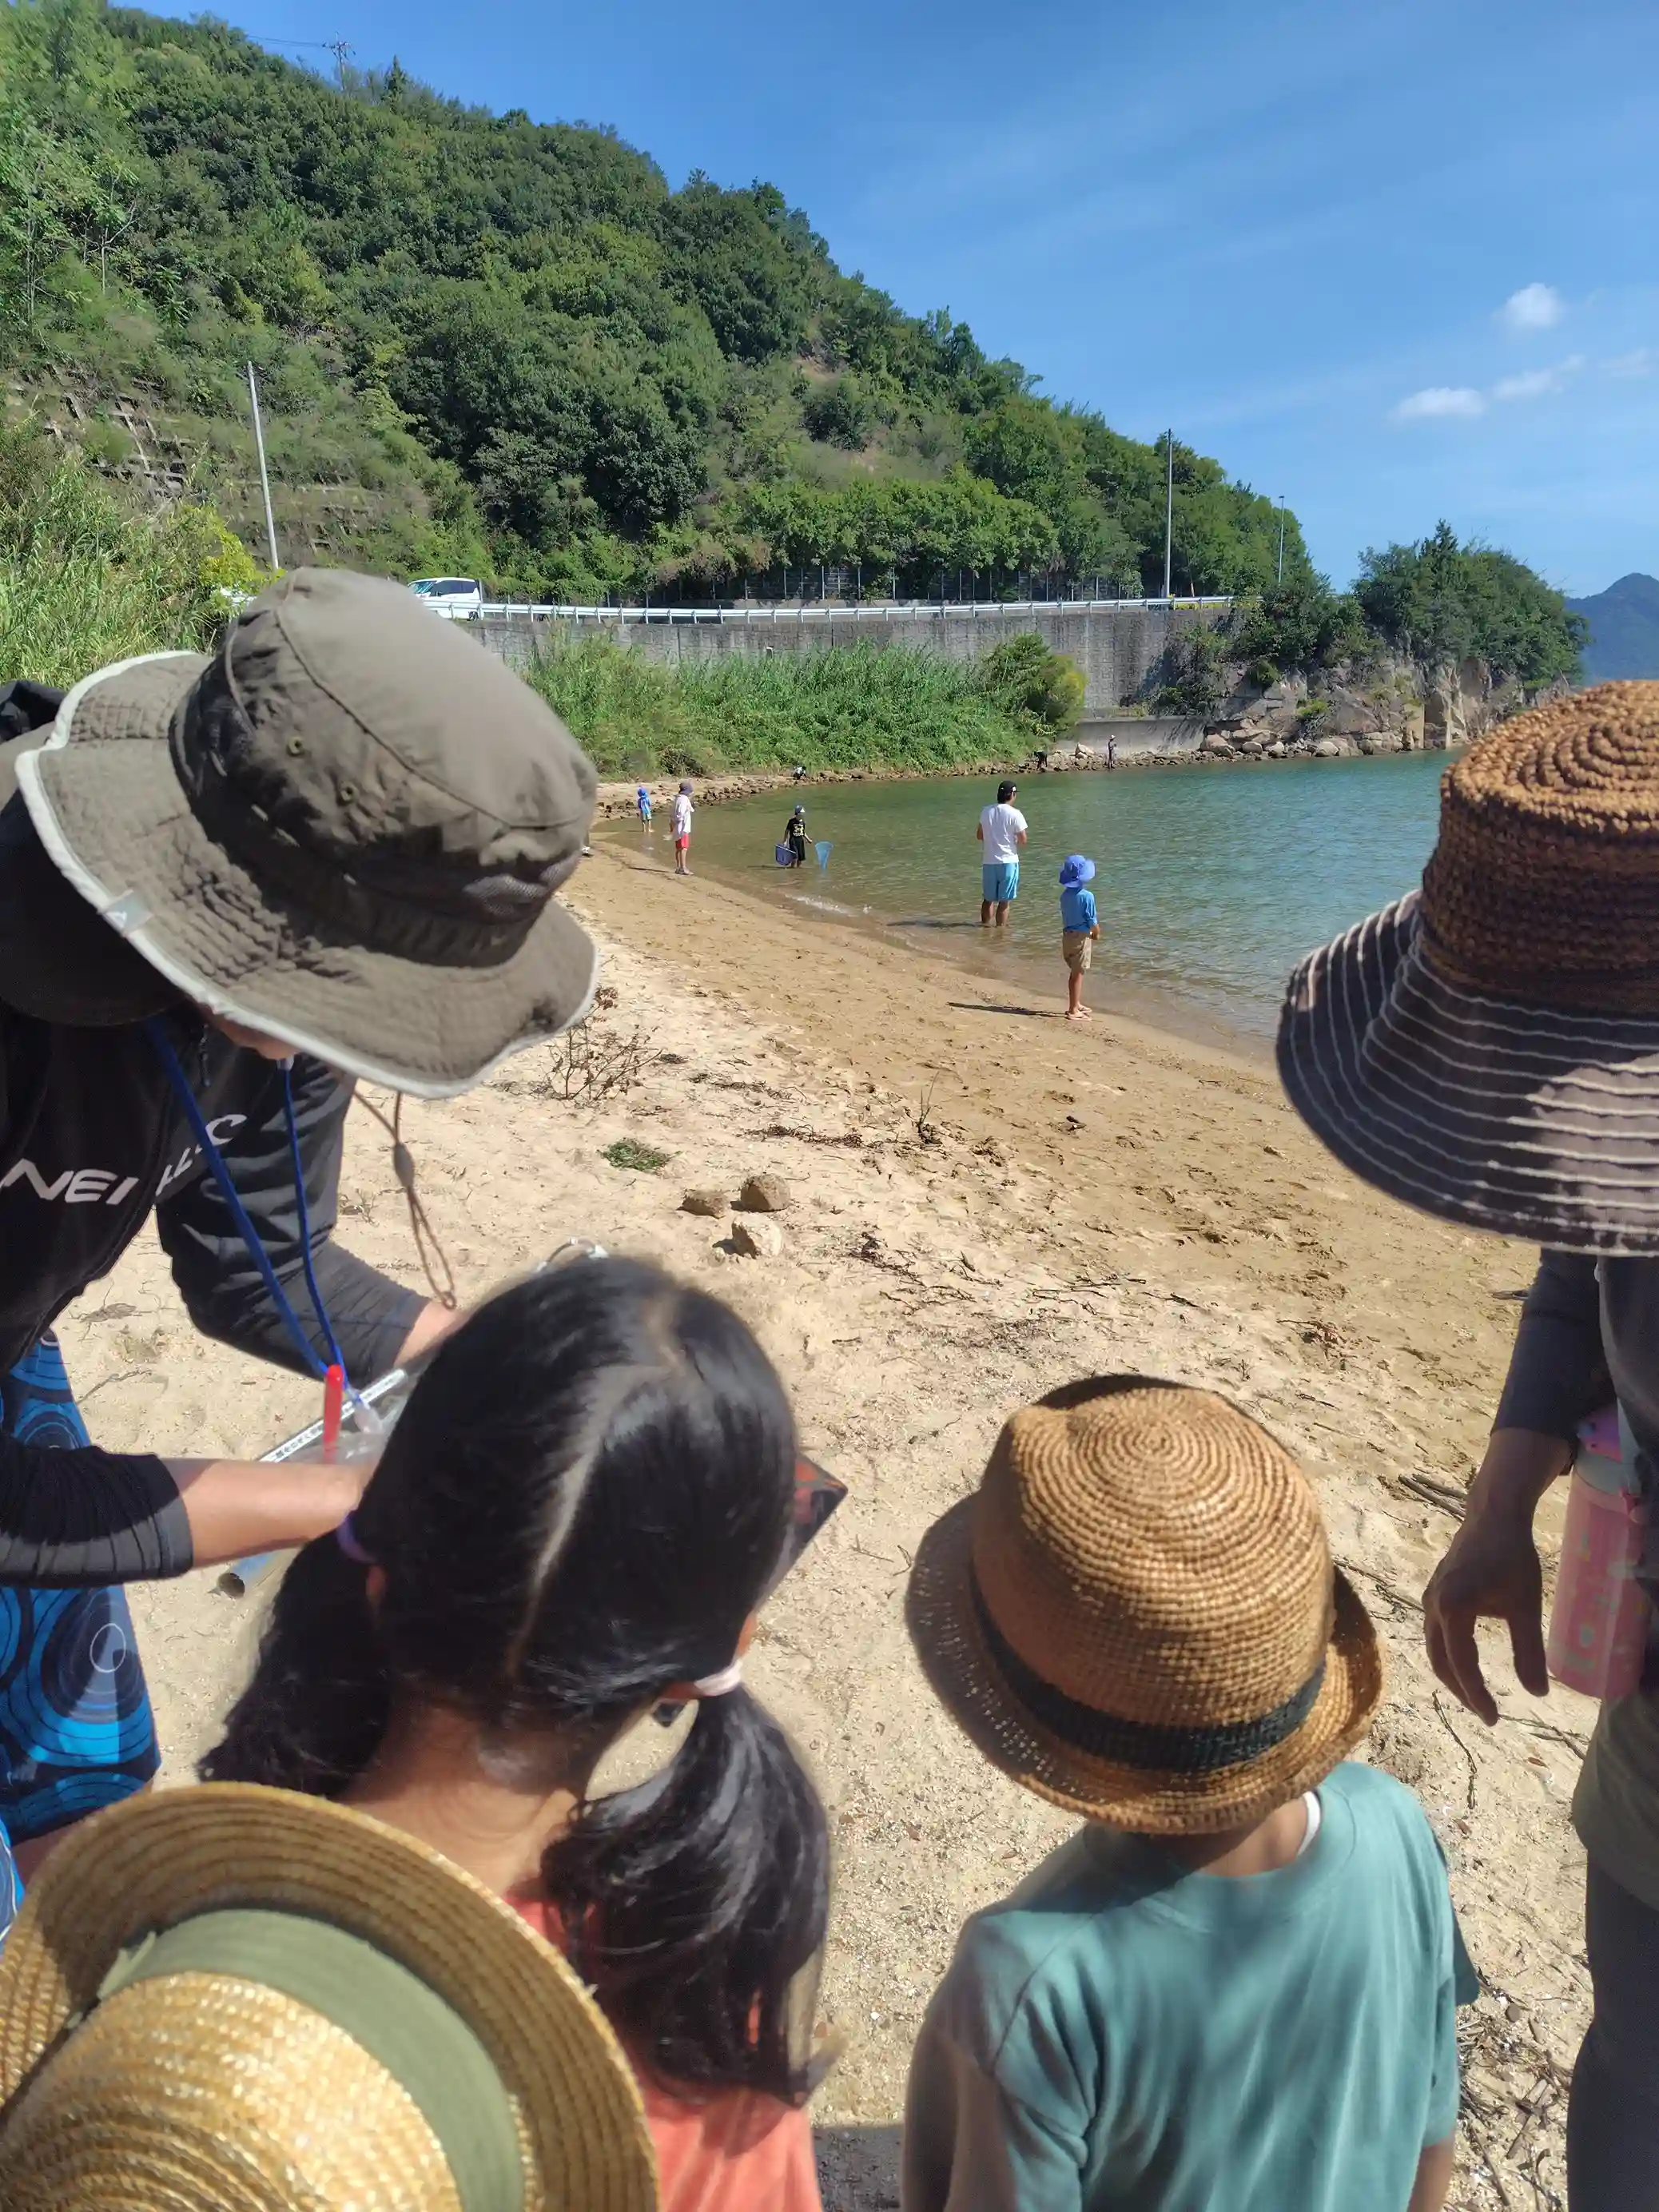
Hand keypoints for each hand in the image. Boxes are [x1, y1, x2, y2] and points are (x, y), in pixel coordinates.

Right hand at [1422, 1428, 1568, 1723]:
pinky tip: (1467, 1662)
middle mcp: (1433, 1606)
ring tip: (1478, 1695)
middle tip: (1487, 1714)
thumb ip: (1530, 1651)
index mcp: (1453, 1608)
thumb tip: (1537, 1693)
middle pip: (1440, 1661)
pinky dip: (1450, 1656)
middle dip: (1462, 1691)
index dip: (1477, 1695)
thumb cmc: (1512, 1558)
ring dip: (1454, 1675)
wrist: (1493, 1517)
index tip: (1494, 1719)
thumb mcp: (1525, 1606)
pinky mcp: (1434, 1594)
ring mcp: (1429, 1599)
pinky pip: (1436, 1634)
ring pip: (1435, 1648)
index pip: (1461, 1664)